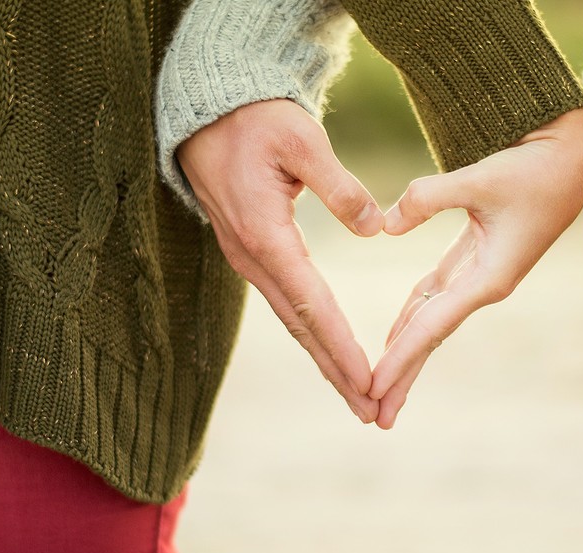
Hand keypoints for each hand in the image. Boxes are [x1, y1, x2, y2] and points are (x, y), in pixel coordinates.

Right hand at [176, 99, 383, 422]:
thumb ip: (339, 185)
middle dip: (336, 371)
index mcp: (265, 234)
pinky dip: (311, 332)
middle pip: (300, 327)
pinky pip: (285, 302)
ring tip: (357, 394)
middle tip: (370, 410)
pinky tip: (329, 350)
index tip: (368, 381)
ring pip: (292, 320)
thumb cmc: (256, 120)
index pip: (311, 304)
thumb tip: (375, 228)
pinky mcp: (251, 252)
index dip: (341, 346)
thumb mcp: (301, 139)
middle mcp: (252, 256)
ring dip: (324, 359)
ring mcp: (247, 258)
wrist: (207, 112)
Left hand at [370, 108, 582, 428]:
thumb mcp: (481, 178)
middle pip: (431, 338)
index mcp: (489, 278)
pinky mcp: (475, 259)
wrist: (570, 158)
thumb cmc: (534, 168)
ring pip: (431, 321)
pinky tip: (394, 336)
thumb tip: (384, 226)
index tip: (372, 388)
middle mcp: (483, 285)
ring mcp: (479, 275)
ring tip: (379, 388)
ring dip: (405, 353)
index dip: (400, 358)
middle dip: (403, 376)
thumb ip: (428, 198)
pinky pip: (435, 297)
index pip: (432, 327)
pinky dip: (412, 317)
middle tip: (374, 416)